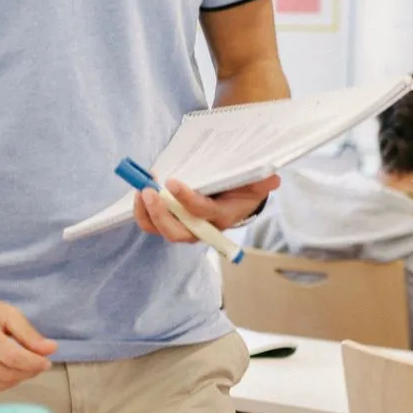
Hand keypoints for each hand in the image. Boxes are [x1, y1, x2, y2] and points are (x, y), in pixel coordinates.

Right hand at [0, 291, 57, 394]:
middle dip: (27, 372)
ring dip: (14, 380)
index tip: (46, 362)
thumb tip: (51, 350)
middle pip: (5, 374)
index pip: (11, 356)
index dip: (33, 363)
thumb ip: (29, 333)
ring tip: (19, 366)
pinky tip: (1, 370)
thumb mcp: (7, 313)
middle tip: (36, 364)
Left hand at [133, 175, 280, 242]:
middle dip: (161, 214)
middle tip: (149, 191)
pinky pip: (154, 223)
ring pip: (162, 230)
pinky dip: (143, 211)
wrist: (237, 197)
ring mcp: (185, 227)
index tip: (173, 183)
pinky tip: (140, 192)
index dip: (187, 201)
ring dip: (147, 214)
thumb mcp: (256, 182)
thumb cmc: (243, 188)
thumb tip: (271, 179)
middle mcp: (202, 228)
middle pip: (178, 232)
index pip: (203, 213)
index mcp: (222, 217)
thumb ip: (262, 180)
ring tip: (141, 191)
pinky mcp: (173, 221)